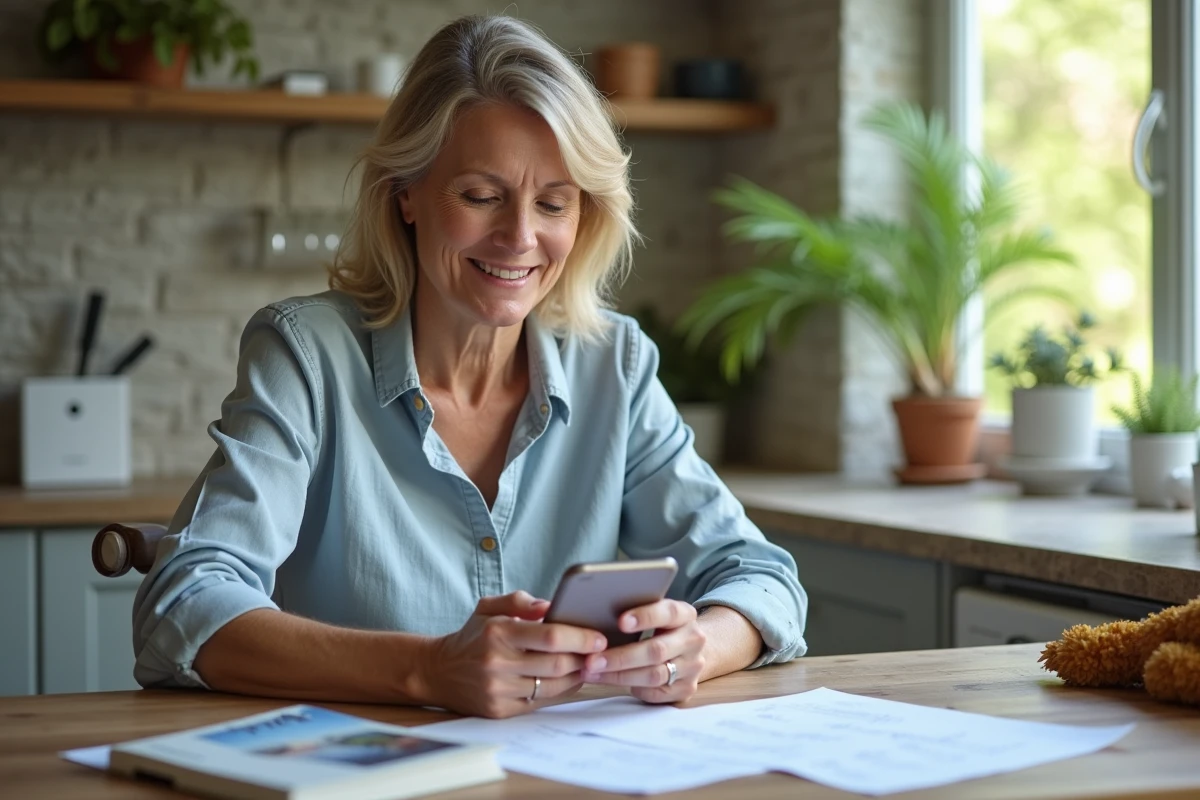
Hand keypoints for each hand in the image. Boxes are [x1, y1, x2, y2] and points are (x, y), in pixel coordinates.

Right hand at [422, 591, 607, 718]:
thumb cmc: (472, 636)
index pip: (549, 636)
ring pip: (552, 686)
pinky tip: (568, 679)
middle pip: (556, 664)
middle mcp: (497, 663)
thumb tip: (551, 605)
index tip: (599, 637)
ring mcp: (498, 690)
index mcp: (498, 632)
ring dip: (576, 676)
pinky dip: (559, 690)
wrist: (438, 671)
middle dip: (584, 658)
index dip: (580, 638)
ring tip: (588, 664)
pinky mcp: (500, 711)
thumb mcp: (489, 607)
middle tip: (600, 652)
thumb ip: (520, 601)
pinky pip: (540, 702)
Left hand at [581, 599, 705, 703]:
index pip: (668, 613)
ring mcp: (692, 667)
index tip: (620, 622)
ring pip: (654, 675)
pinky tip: (612, 682)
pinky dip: (632, 688)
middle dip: (621, 657)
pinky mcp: (686, 689)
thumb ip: (638, 614)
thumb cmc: (661, 628)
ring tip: (592, 673)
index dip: (645, 617)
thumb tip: (597, 617)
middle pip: (657, 650)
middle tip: (592, 660)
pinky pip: (655, 693)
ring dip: (619, 676)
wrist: (690, 650)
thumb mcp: (657, 614)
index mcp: (686, 615)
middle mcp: (693, 640)